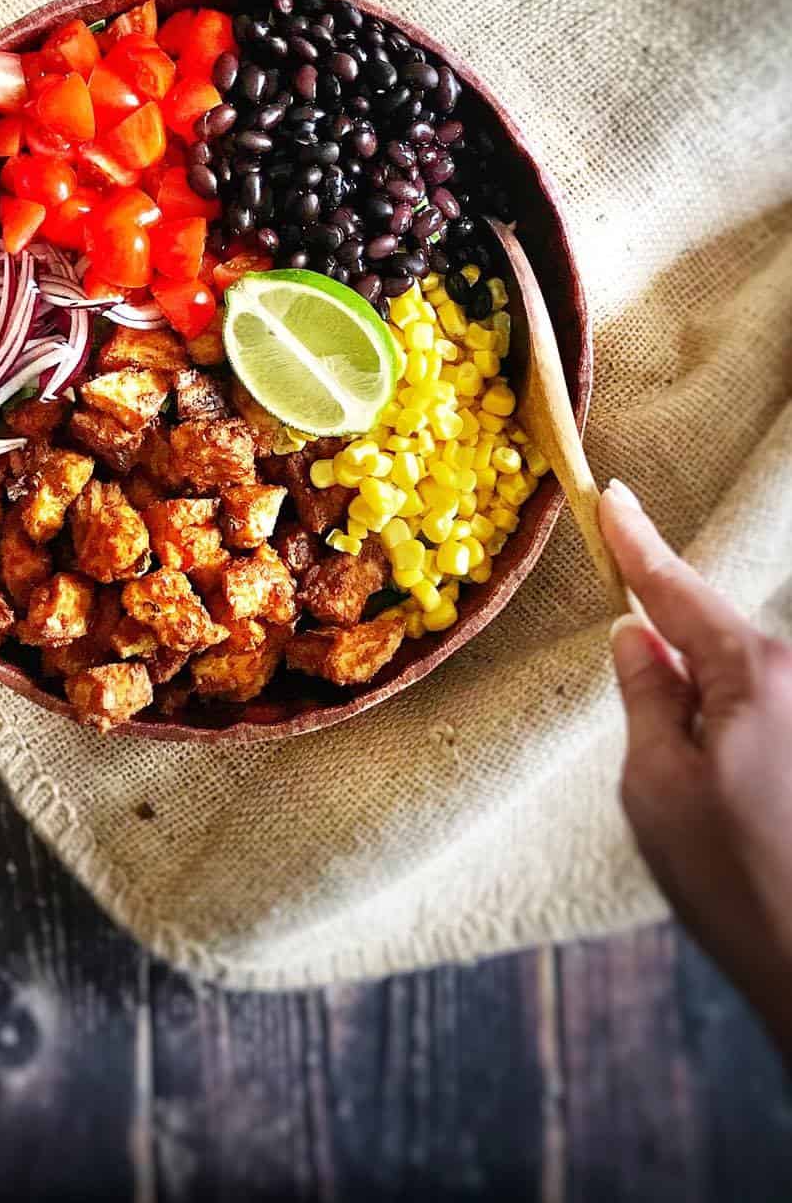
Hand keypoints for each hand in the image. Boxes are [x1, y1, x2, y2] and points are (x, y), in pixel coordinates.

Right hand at [602, 479, 791, 1062]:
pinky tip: (732, 815)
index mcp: (752, 673)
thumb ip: (645, 697)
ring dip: (708, 722)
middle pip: (715, 640)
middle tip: (657, 748)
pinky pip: (764, 720)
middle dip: (673, 665)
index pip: (676, 592)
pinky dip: (735, 747)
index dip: (637, 545)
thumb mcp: (656, 785)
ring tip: (705, 816)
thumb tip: (635, 639)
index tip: (612, 496)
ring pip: (741, 687)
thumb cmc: (732, 879)